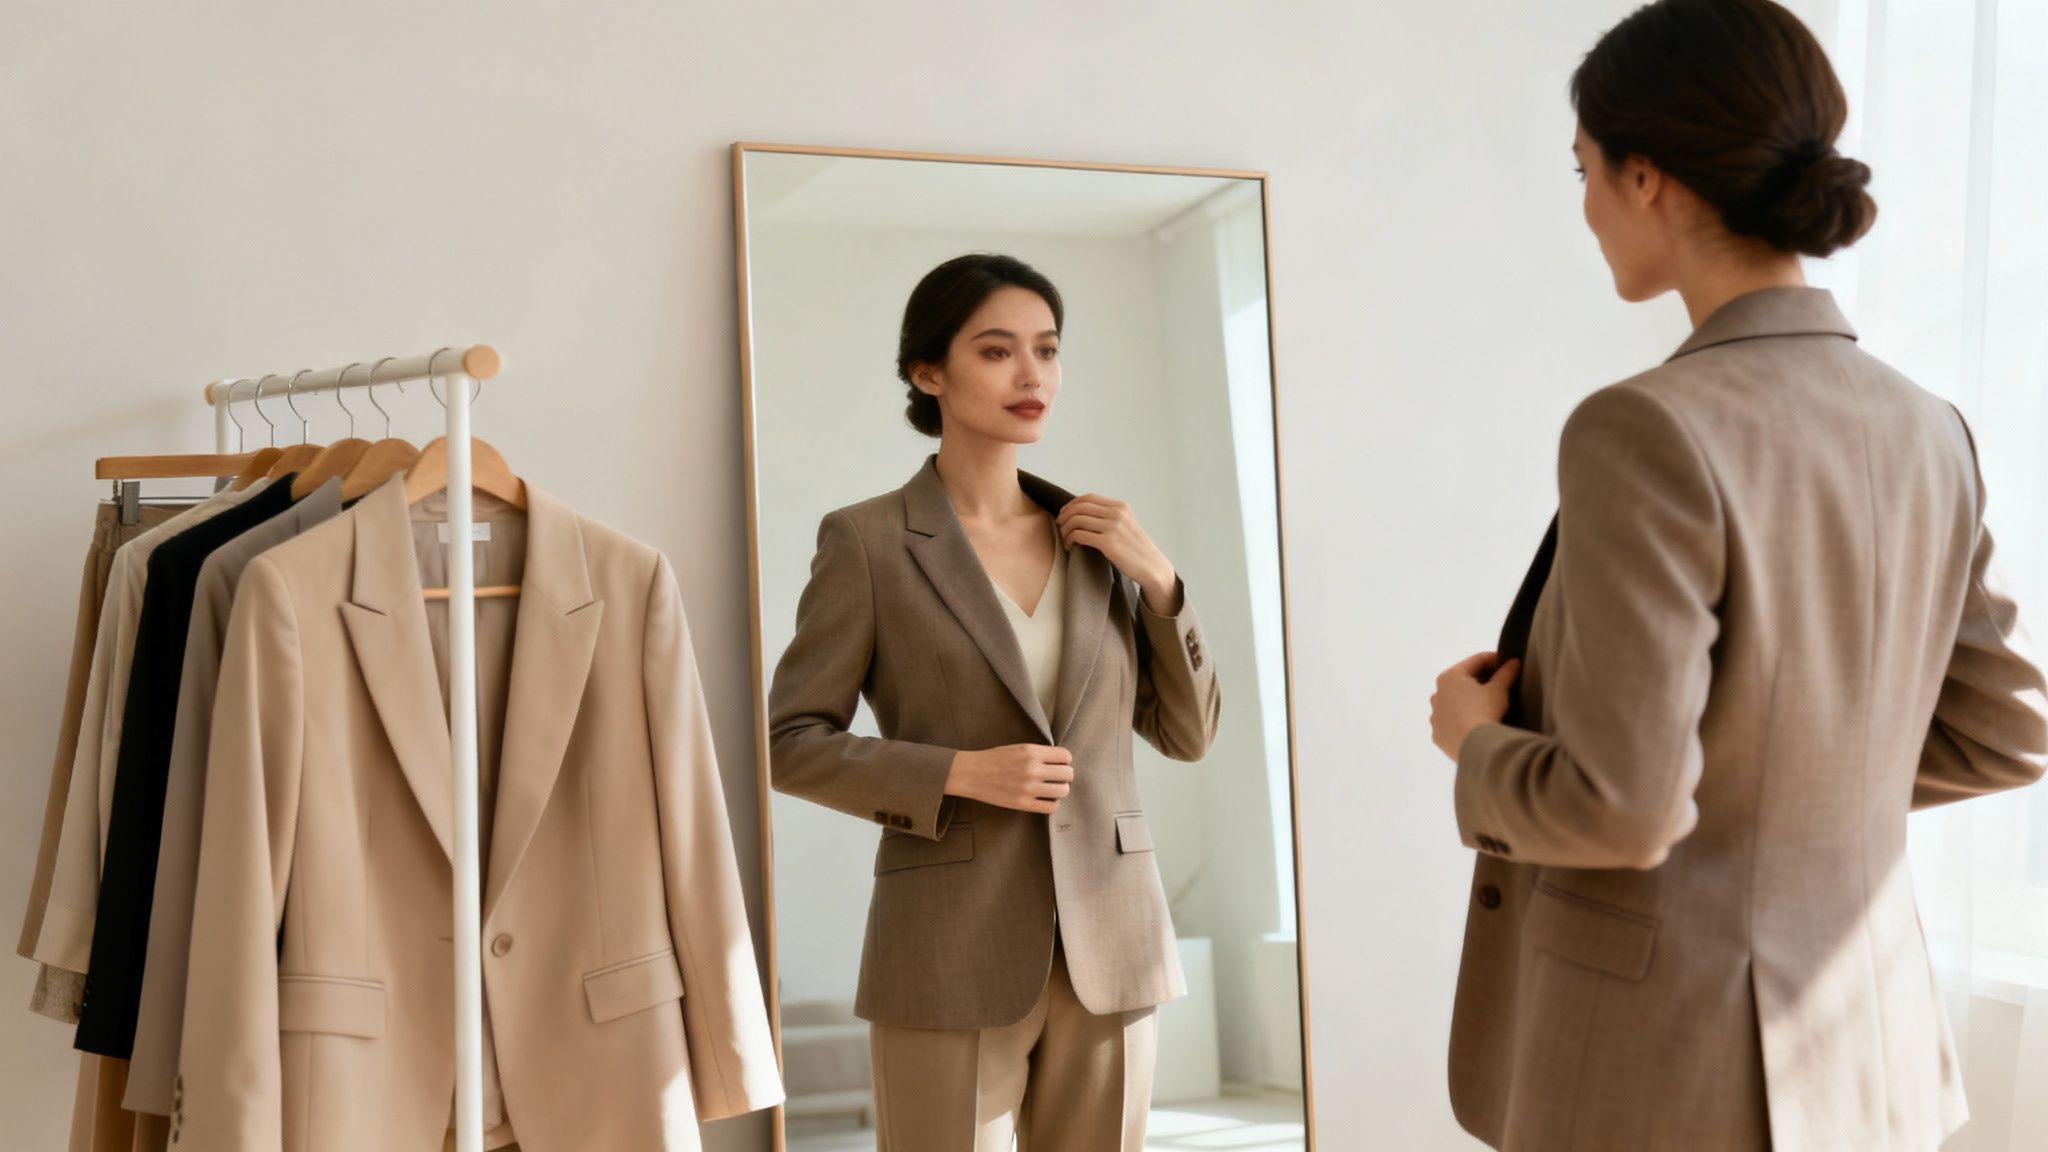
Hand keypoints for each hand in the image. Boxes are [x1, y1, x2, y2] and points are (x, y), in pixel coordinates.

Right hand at [945, 744, 1075, 813]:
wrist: (971, 773)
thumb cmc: (994, 759)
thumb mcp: (1018, 747)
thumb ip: (1038, 753)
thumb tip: (1059, 761)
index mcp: (1032, 752)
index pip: (1065, 756)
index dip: (1064, 761)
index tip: (1059, 764)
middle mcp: (1033, 769)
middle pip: (1068, 774)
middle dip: (1064, 775)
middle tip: (1055, 777)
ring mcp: (1028, 788)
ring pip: (1063, 791)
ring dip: (1060, 789)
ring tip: (1051, 788)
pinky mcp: (1023, 804)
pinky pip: (1051, 807)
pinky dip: (1052, 803)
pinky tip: (1044, 798)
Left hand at [1056, 494, 1178, 612]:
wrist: (1152, 567)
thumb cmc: (1136, 550)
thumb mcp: (1126, 525)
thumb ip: (1110, 517)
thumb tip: (1083, 514)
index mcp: (1121, 507)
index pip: (1088, 497)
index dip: (1071, 504)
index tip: (1064, 514)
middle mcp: (1117, 514)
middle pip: (1080, 507)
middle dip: (1065, 516)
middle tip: (1060, 525)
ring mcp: (1113, 528)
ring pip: (1077, 520)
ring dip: (1066, 529)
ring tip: (1066, 539)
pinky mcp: (1109, 543)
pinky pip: (1079, 535)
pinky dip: (1070, 540)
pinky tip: (1070, 547)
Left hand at [1431, 652, 1519, 761]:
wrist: (1474, 746)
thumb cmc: (1484, 711)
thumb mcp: (1498, 689)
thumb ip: (1505, 673)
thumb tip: (1513, 662)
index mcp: (1449, 677)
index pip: (1475, 661)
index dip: (1494, 660)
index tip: (1507, 663)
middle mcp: (1437, 694)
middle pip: (1462, 681)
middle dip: (1481, 680)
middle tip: (1499, 684)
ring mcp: (1435, 716)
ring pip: (1454, 703)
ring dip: (1468, 701)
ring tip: (1487, 706)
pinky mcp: (1438, 735)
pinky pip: (1451, 723)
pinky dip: (1462, 721)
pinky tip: (1475, 724)